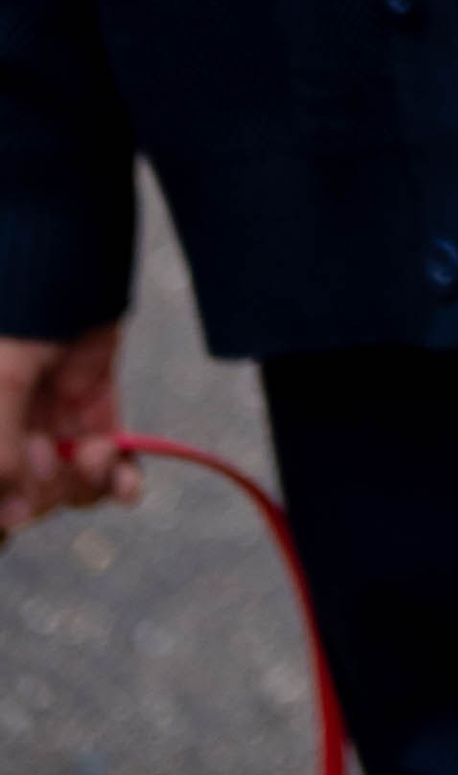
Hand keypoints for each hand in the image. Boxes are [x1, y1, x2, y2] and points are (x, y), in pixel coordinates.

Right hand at [0, 329, 139, 542]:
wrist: (67, 253)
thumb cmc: (16, 311)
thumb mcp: (0, 384)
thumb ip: (0, 454)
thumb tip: (14, 520)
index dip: (4, 512)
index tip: (16, 520)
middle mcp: (9, 426)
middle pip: (27, 494)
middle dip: (46, 492)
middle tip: (53, 459)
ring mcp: (49, 418)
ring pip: (68, 482)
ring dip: (87, 482)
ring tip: (97, 454)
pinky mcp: (91, 403)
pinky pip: (106, 457)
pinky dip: (119, 476)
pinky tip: (128, 484)